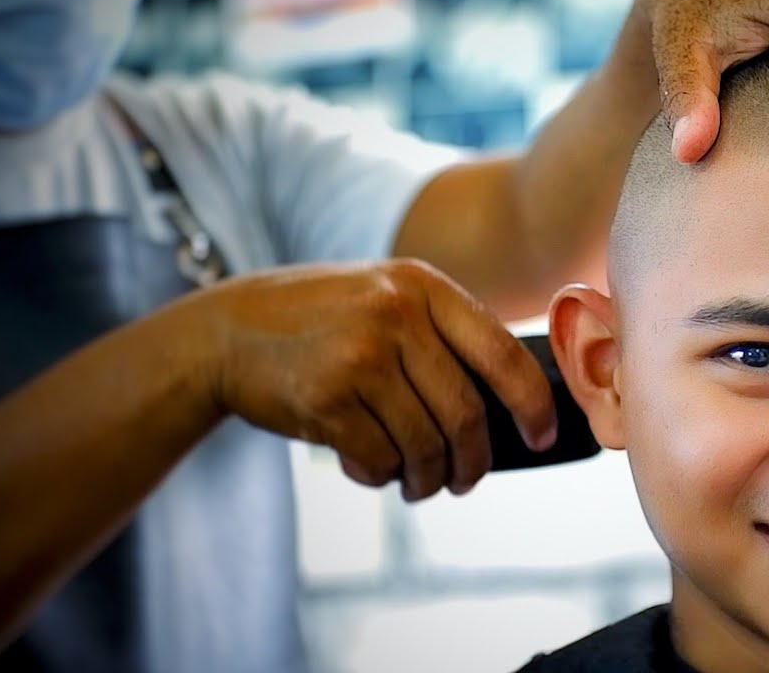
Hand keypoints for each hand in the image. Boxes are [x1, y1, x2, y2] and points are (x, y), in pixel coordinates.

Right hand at [199, 260, 556, 499]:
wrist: (224, 332)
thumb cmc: (322, 323)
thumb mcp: (385, 299)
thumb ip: (441, 335)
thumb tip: (510, 409)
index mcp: (423, 286)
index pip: (501, 352)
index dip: (532, 403)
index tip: (543, 436)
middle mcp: (396, 314)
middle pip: (466, 414)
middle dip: (474, 462)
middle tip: (465, 480)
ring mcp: (359, 355)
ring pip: (425, 445)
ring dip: (427, 478)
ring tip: (416, 482)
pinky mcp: (325, 398)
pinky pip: (379, 460)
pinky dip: (381, 476)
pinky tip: (369, 467)